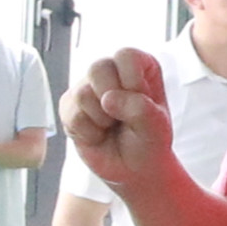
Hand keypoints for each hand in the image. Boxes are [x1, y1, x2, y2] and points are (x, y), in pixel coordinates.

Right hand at [61, 48, 170, 194]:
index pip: (126, 56)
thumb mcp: (157, 126)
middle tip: (123, 118)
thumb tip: (107, 99)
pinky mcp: (70, 106)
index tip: (142, 103)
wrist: (134, 169)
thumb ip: (139, 108)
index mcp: (138, 66)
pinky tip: (98, 135)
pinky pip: (72, 115)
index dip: (131, 82)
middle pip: (97, 68)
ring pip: (83, 93)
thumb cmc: (149, 141)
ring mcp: (86, 87)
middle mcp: (110, 71)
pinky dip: (89, 132)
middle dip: (112, 100)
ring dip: (101, 120)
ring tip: (111, 127)